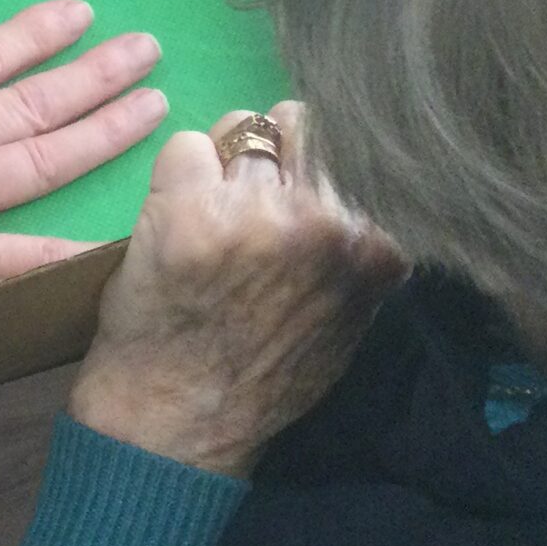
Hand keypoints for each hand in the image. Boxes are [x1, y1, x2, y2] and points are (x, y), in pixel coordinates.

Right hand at [0, 0, 168, 293]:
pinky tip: (117, 247)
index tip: (80, 13)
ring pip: (46, 156)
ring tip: (155, 105)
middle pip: (35, 101)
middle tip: (147, 49)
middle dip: (95, 74)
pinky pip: (20, 258)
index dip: (34, 34)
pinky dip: (66, 255)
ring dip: (103, 131)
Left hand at [68, 105, 405, 477]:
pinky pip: (185, 145)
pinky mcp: (189, 210)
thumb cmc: (259, 375)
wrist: (177, 421)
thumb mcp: (345, 314)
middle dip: (271, 150)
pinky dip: (176, 174)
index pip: (356, 147)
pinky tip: (173, 218)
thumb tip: (362, 176)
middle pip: (300, 124)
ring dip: (222, 161)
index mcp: (373, 246)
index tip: (295, 183)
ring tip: (209, 213)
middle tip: (244, 196)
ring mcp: (255, 212)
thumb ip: (358, 247)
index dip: (318, 159)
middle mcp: (323, 220)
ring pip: (242, 127)